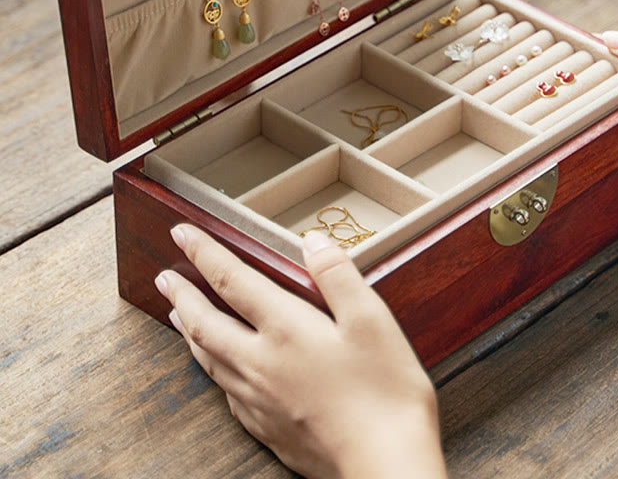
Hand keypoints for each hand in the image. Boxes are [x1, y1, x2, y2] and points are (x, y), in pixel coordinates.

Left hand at [155, 225, 447, 478]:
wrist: (383, 464)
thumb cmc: (384, 389)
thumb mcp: (371, 319)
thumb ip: (337, 275)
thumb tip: (311, 241)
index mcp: (284, 329)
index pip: (232, 280)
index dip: (205, 253)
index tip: (182, 232)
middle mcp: (261, 363)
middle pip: (206, 323)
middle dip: (182, 296)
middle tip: (164, 276)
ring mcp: (259, 399)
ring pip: (209, 359)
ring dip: (188, 332)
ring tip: (176, 316)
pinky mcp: (266, 427)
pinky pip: (225, 390)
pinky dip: (211, 369)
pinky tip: (217, 371)